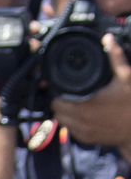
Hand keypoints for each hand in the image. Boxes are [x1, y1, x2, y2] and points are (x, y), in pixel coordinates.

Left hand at [52, 35, 130, 160]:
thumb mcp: (126, 78)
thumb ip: (115, 57)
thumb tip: (108, 39)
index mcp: (85, 104)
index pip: (56, 100)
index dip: (57, 92)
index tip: (62, 87)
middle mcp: (81, 120)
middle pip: (56, 110)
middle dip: (60, 101)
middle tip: (69, 93)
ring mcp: (83, 132)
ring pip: (62, 121)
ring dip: (65, 113)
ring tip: (75, 103)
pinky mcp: (87, 139)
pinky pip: (70, 131)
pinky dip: (72, 123)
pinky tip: (82, 114)